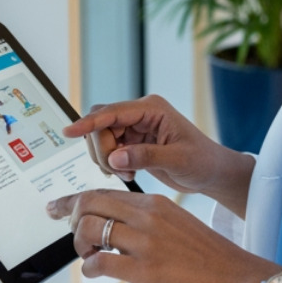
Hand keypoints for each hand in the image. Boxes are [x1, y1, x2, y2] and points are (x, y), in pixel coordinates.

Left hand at [46, 190, 278, 282]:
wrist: (241, 280)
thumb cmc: (212, 260)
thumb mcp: (179, 227)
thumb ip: (149, 223)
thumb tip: (118, 233)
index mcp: (156, 204)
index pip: (104, 192)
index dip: (74, 200)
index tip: (57, 207)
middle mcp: (148, 216)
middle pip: (88, 204)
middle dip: (70, 218)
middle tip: (71, 235)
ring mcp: (145, 242)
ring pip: (88, 229)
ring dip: (79, 245)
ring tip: (90, 257)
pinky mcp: (144, 270)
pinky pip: (99, 262)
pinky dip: (89, 268)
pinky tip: (96, 273)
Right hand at [64, 95, 253, 215]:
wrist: (212, 172)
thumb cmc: (203, 162)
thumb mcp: (178, 160)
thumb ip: (146, 157)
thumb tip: (116, 157)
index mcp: (152, 109)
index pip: (112, 112)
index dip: (89, 123)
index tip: (69, 132)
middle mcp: (140, 114)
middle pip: (101, 124)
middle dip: (102, 149)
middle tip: (120, 170)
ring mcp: (135, 128)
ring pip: (101, 138)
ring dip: (106, 159)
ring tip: (128, 174)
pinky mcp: (132, 142)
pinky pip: (108, 149)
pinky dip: (111, 164)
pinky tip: (128, 173)